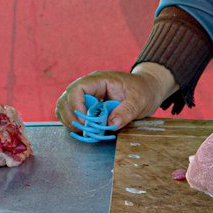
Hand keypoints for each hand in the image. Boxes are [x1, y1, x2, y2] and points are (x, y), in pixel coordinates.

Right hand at [57, 65, 175, 132]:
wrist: (147, 89)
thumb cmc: (143, 90)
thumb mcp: (139, 100)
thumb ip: (126, 111)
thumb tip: (111, 124)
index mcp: (99, 80)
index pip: (77, 88)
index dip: (76, 105)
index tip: (85, 120)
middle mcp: (89, 87)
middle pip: (66, 98)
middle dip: (70, 115)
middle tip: (81, 129)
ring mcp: (86, 97)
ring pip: (65, 106)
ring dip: (69, 120)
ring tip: (81, 131)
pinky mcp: (87, 106)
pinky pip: (72, 114)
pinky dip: (73, 123)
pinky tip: (83, 130)